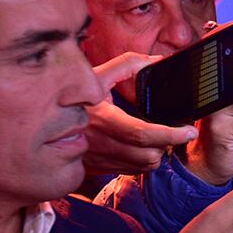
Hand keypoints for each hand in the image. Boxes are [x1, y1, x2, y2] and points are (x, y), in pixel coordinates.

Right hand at [84, 52, 198, 175]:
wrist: (42, 124)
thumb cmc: (74, 98)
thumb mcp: (96, 76)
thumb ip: (128, 64)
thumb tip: (156, 61)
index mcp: (103, 119)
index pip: (143, 134)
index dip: (171, 134)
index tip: (189, 130)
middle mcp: (102, 144)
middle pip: (148, 155)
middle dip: (167, 145)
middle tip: (176, 132)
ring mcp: (100, 159)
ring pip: (143, 167)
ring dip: (157, 155)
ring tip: (160, 138)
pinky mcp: (99, 169)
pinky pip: (131, 171)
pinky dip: (143, 162)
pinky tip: (143, 147)